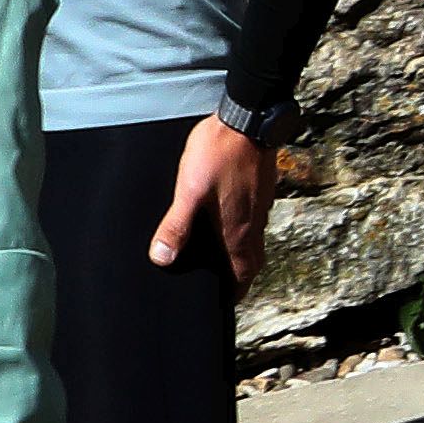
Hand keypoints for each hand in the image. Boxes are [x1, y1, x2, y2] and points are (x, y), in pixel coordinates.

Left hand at [151, 117, 273, 287]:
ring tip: (220, 254)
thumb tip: (161, 259)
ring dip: (240, 253)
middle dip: (238, 277)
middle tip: (221, 282)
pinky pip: (254, 221)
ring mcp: (261, 207)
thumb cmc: (218, 154)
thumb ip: (176, 226)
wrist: (248, 120)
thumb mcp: (188, 192)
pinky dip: (242, 229)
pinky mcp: (262, 190)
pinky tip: (228, 217)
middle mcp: (254, 226)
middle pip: (251, 264)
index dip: (232, 293)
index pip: (241, 277)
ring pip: (253, 241)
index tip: (221, 302)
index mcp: (238, 233)